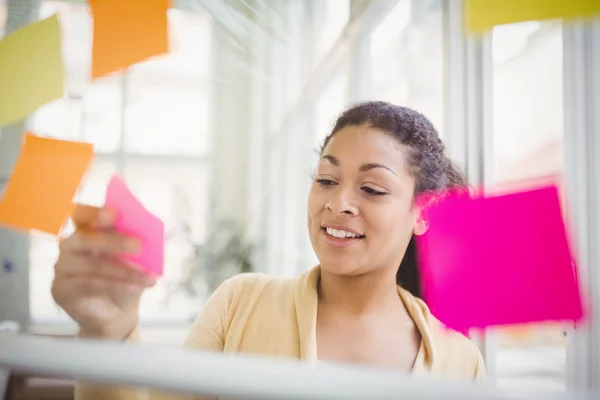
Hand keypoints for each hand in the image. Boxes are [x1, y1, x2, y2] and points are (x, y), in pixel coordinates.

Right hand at [52, 205, 156, 339]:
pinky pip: (89, 285)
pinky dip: (116, 286)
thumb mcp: (133, 260)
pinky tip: (135, 288)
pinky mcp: (62, 290)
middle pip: (85, 238)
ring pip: (92, 265)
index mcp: (86, 230)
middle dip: (113, 241)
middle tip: (138, 245)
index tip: (113, 214)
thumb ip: (135, 245)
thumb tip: (148, 237)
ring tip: (148, 277)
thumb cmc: (125, 277)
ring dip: (123, 270)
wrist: (116, 312)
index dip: (94, 213)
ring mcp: (63, 268)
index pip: (81, 215)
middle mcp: (70, 246)